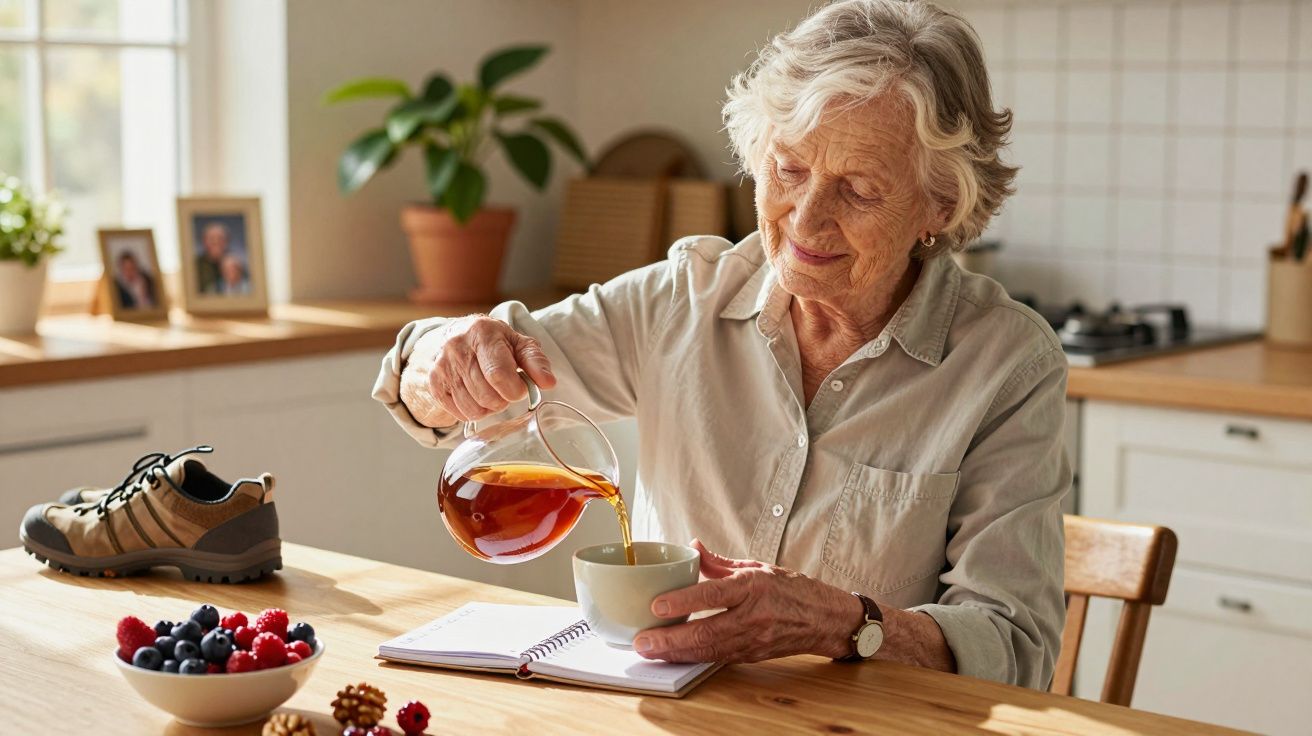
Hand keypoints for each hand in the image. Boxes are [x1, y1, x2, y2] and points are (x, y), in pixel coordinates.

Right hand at [400, 315, 556, 426]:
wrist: (458, 335)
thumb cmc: (494, 343)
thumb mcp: (519, 344)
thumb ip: (535, 361)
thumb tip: (548, 382)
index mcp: (482, 332)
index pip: (498, 373)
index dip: (515, 389)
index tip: (520, 388)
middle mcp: (457, 347)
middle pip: (486, 395)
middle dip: (504, 399)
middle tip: (505, 389)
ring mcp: (442, 366)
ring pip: (473, 408)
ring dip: (489, 408)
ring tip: (491, 392)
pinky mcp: (434, 383)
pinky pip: (460, 414)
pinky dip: (474, 412)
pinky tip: (477, 396)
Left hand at [632, 539, 862, 663]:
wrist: (826, 619)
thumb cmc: (792, 590)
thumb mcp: (757, 567)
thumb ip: (720, 562)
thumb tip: (692, 547)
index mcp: (754, 587)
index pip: (714, 594)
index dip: (684, 601)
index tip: (657, 605)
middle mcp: (754, 615)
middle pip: (706, 631)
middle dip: (670, 639)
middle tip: (642, 641)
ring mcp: (754, 639)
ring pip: (708, 650)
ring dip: (676, 653)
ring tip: (650, 651)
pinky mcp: (752, 655)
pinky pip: (716, 658)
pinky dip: (692, 658)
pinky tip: (672, 656)